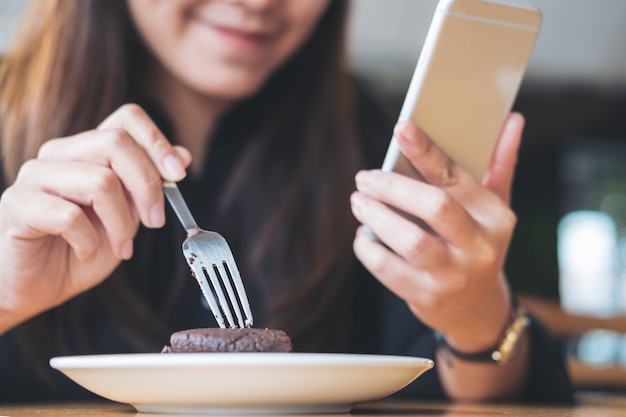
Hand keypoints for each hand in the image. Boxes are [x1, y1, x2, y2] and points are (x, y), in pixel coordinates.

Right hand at [0, 104, 190, 332]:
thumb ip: (148, 186)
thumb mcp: (127, 218)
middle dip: (148, 186)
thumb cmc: (79, 250)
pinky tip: (85, 252)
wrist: (33, 288)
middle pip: (116, 143)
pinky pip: (69, 216)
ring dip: (121, 223)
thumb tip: (183, 155)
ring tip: (121, 247)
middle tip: (154, 222)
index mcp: (87, 150)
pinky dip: (89, 241)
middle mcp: (59, 154)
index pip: (126, 118)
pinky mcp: (18, 205)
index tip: (178, 175)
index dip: (157, 141)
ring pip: (99, 181)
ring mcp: (34, 176)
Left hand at [351, 114, 523, 352]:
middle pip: (434, 207)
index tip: (401, 128)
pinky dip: (368, 249)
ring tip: (358, 202)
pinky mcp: (427, 296)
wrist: (477, 309)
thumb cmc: (479, 244)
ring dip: (376, 216)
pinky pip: (388, 269)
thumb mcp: (495, 207)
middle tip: (363, 178)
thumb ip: (500, 164)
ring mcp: (453, 274)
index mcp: (495, 216)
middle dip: (392, 187)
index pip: (456, 176)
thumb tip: (513, 119)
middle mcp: (479, 246)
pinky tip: (363, 236)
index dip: (427, 150)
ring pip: (410, 241)